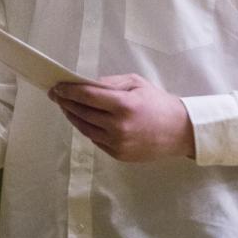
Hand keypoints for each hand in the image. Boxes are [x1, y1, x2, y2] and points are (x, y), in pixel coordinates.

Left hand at [49, 74, 194, 161]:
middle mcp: (118, 126)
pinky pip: (95, 139)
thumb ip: (109, 83)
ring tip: (65, 106)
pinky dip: (86, 128)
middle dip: (65, 102)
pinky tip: (82, 119)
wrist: (181, 132)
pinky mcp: (119, 154)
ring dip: (72, 116)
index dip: (68, 91)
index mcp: (123, 105)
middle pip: (81, 113)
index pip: (86, 96)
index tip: (57, 86)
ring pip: (84, 128)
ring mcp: (118, 143)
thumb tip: (84, 83)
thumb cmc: (158, 103)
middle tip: (55, 94)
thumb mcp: (136, 83)